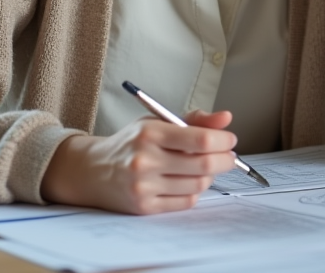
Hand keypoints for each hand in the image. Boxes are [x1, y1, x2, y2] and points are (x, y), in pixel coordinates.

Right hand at [40, 110, 236, 214]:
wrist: (94, 170)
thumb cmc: (132, 143)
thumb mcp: (157, 121)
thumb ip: (194, 120)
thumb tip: (226, 118)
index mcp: (150, 132)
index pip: (200, 139)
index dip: (223, 141)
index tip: (230, 140)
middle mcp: (145, 160)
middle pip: (204, 165)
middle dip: (225, 160)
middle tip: (229, 156)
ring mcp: (144, 186)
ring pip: (198, 185)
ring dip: (209, 176)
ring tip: (205, 167)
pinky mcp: (144, 207)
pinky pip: (186, 202)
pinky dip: (194, 191)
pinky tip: (188, 181)